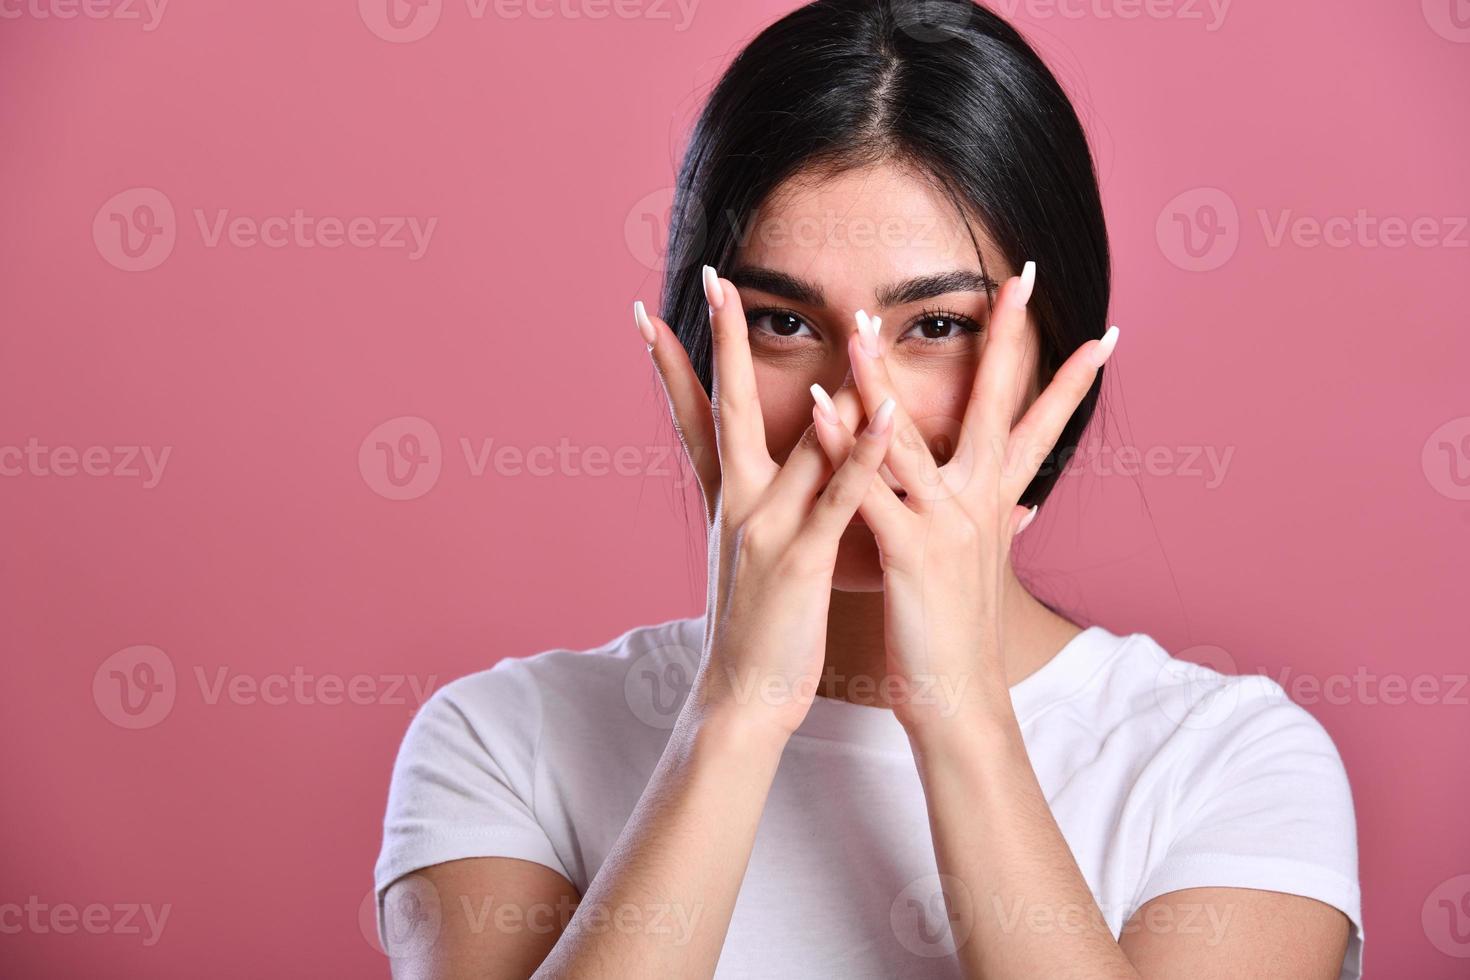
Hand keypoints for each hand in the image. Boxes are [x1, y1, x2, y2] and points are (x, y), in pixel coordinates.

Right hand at [634, 266, 897, 737]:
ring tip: (848, 318)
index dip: (671, 364)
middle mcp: (736, 504)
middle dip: (722, 340)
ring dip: (828, 377)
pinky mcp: (800, 560)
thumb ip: (759, 508)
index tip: (649, 312)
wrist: (741, 699)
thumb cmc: (757, 629)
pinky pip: (837, 496)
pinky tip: (883, 412)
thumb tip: (772, 474)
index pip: (694, 416)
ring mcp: (765, 529)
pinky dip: (861, 451)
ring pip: (799, 439)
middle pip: (729, 405)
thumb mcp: (749, 557)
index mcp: (725, 501)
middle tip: (713, 278)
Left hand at [808, 263, 1117, 729]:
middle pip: (996, 406)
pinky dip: (846, 446)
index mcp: (999, 502)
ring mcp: (947, 525)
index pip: (1042, 425)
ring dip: (884, 376)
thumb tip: (1027, 499)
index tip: (1102, 330)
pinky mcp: (910, 553)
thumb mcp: (985, 565)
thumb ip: (1001, 519)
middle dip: (1008, 339)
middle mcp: (982, 503)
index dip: (1072, 378)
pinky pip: (871, 489)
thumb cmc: (960, 633)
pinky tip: (823, 408)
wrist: (959, 701)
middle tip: (1021, 278)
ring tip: (860, 323)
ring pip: (914, 437)